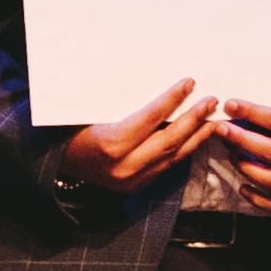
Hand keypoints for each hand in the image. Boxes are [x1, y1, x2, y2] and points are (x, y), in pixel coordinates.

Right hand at [52, 78, 218, 209]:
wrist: (56, 162)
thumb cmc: (69, 130)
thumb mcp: (90, 112)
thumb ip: (122, 105)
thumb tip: (156, 87)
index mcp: (111, 144)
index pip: (151, 118)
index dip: (172, 99)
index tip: (189, 83)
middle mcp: (124, 166)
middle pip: (169, 140)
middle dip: (194, 119)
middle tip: (211, 101)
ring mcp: (131, 180)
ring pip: (173, 157)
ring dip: (197, 137)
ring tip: (214, 120)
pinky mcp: (136, 187)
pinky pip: (167, 168)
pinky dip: (184, 151)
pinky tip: (196, 138)